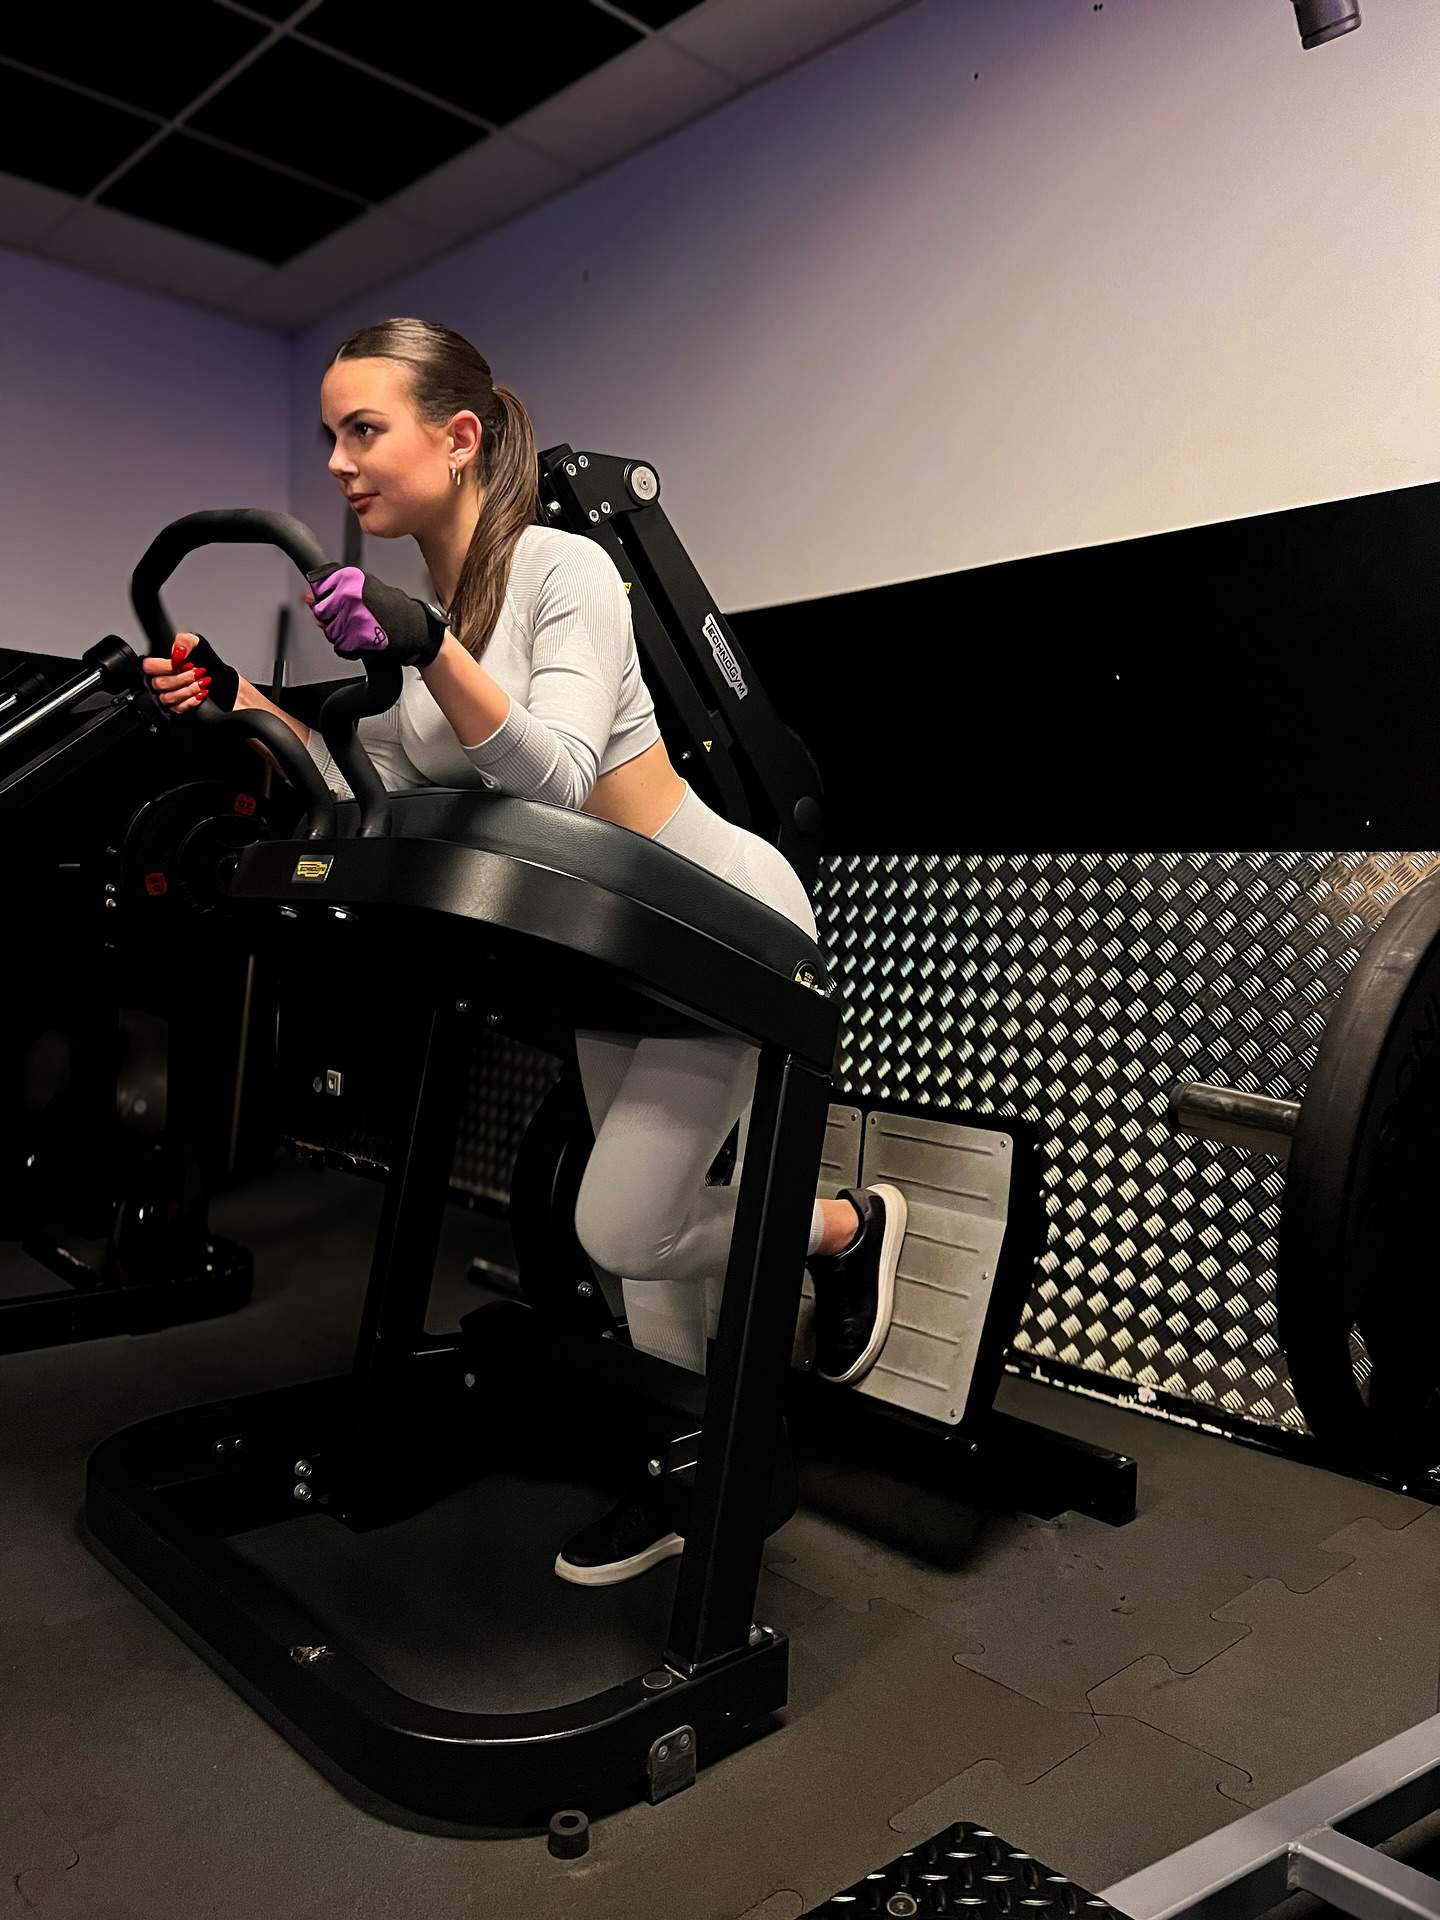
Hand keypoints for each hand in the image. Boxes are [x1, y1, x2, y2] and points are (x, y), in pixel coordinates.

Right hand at [141, 634, 237, 714]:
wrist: (228, 684)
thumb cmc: (211, 666)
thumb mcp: (200, 646)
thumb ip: (186, 641)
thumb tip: (176, 652)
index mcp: (162, 664)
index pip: (148, 666)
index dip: (166, 666)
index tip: (185, 664)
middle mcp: (162, 681)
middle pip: (158, 683)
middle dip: (182, 678)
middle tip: (198, 672)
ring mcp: (169, 697)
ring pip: (166, 698)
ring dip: (188, 689)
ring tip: (202, 683)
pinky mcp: (178, 711)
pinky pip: (177, 709)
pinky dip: (191, 701)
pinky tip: (201, 694)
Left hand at [304, 563, 445, 667]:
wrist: (419, 631)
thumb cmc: (396, 610)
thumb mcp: (365, 590)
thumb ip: (334, 591)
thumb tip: (307, 596)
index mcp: (351, 577)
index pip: (319, 586)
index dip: (327, 598)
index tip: (339, 602)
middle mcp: (349, 595)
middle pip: (321, 611)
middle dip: (333, 619)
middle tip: (355, 619)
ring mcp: (351, 617)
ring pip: (330, 631)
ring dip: (343, 635)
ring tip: (363, 630)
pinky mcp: (355, 638)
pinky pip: (340, 647)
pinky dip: (350, 648)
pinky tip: (364, 641)